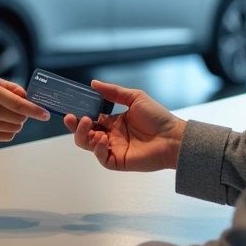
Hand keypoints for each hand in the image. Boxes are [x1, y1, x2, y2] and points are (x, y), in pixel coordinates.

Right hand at [0, 75, 49, 141]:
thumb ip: (12, 87)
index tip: (46, 114)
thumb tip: (28, 97)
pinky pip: (7, 136)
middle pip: (19, 118)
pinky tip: (1, 120)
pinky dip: (10, 129)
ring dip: (18, 122)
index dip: (35, 110)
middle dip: (25, 114)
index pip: (18, 105)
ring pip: (15, 128)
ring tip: (7, 113)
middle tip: (19, 107)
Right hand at [64, 81, 185, 171]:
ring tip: (89, 126)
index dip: (80, 115)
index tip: (72, 108)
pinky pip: (102, 158)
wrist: (173, 137)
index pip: (91, 119)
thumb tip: (94, 83)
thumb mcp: (135, 98)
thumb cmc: (157, 117)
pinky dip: (97, 149)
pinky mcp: (119, 161)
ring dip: (84, 136)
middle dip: (76, 127)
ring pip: (89, 146)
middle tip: (72, 118)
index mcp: (114, 122)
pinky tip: (102, 139)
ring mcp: (114, 149)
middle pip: (85, 134)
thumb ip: (113, 92)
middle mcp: (112, 136)